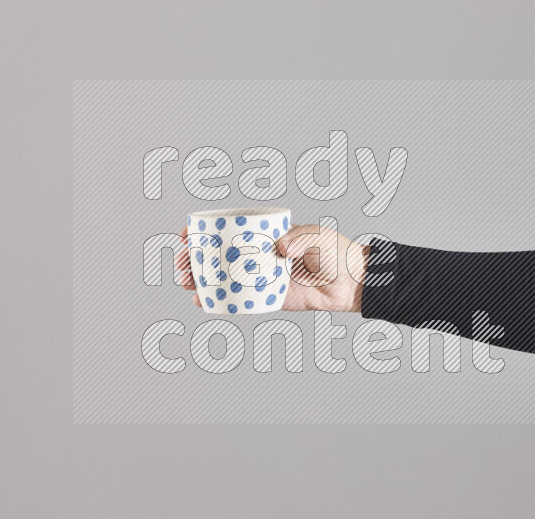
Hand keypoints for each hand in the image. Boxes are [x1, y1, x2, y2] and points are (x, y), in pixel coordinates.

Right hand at [176, 224, 367, 312]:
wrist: (353, 282)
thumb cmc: (336, 252)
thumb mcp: (317, 235)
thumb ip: (299, 237)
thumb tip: (279, 249)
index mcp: (265, 235)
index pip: (229, 231)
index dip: (204, 233)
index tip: (186, 236)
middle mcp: (260, 256)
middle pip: (219, 257)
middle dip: (195, 260)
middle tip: (182, 266)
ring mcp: (263, 278)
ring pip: (225, 279)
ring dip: (203, 282)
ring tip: (187, 284)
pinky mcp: (270, 298)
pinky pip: (242, 301)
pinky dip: (222, 302)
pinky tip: (205, 303)